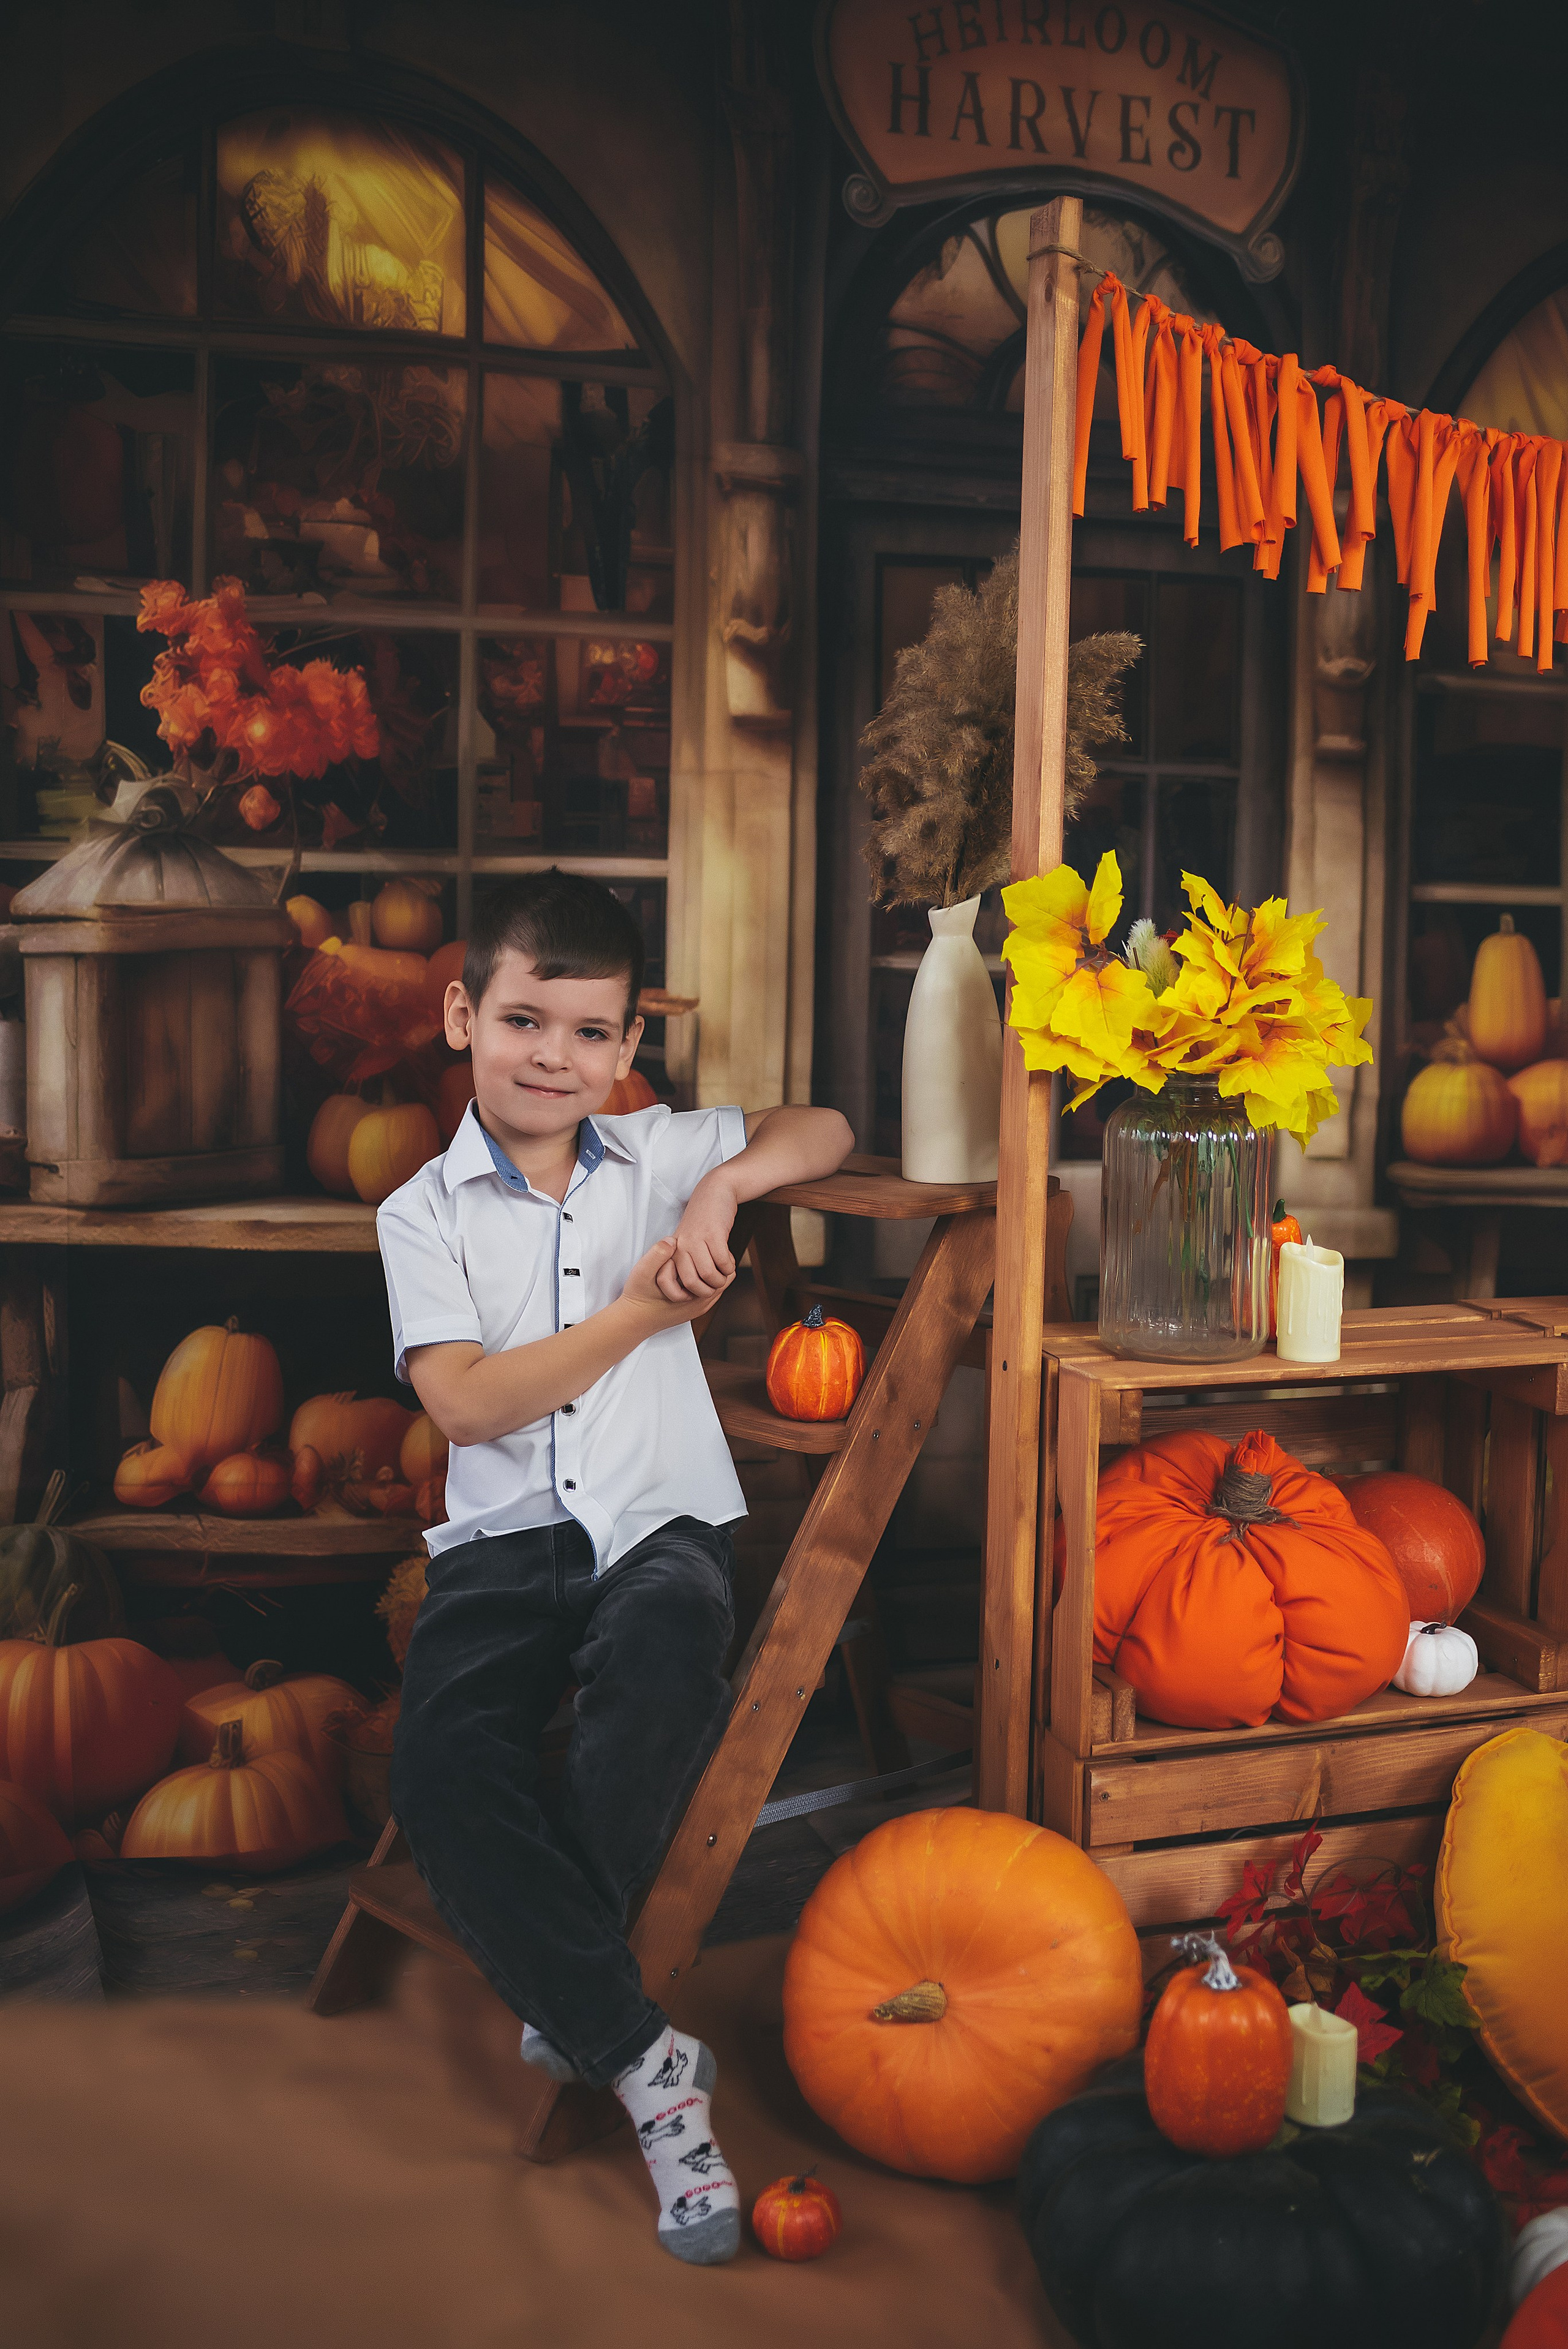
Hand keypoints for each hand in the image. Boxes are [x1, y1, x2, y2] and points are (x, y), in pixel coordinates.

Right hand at [619, 1236, 730, 1323]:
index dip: (718, 1258)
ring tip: (694, 1260)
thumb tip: (672, 1240)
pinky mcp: (690, 1309)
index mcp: (696, 1297)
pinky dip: (700, 1281)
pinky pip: (704, 1292)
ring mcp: (696, 1309)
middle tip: (702, 1252)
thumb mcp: (643, 1272)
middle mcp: (700, 1305)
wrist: (631, 1321)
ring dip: (707, 1273)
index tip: (706, 1249)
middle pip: (723, 1281)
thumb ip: (658, 1255)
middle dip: (715, 1265)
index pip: (726, 1275)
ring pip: (714, 1287)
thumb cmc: (638, 1298)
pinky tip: (686, 1272)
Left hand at [665, 1172, 738, 1303]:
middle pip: (691, 1283)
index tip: (695, 1292)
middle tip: (716, 1285)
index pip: (666, 1281)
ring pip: (708, 1275)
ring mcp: (696, 1239)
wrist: (715, 1192)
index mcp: (672, 1251)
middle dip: (707, 1290)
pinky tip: (730, 1261)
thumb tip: (693, 1291)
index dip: (681, 1294)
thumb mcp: (687, 1242)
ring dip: (721, 1279)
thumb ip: (686, 1263)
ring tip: (725, 1272)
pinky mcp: (713, 1234)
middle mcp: (680, 1246)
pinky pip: (723, 1262)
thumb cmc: (703, 1221)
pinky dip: (729, 1267)